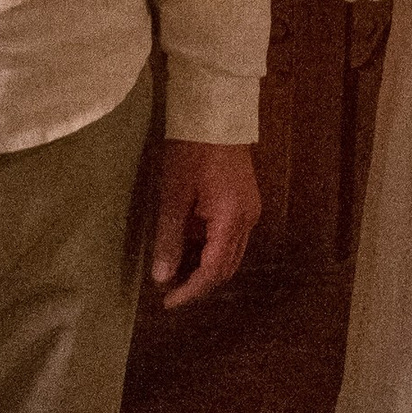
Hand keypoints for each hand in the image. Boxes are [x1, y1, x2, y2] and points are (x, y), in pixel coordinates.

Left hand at [152, 141, 258, 307]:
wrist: (216, 110)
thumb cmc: (191, 149)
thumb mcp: (174, 194)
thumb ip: (169, 239)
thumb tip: (162, 278)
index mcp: (232, 219)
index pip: (213, 271)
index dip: (190, 291)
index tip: (167, 302)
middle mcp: (248, 219)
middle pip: (226, 267)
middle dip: (199, 283)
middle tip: (170, 290)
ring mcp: (250, 208)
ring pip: (230, 254)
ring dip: (205, 267)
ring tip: (174, 270)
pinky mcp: (245, 200)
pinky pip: (231, 237)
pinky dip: (211, 249)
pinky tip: (189, 247)